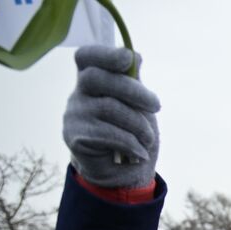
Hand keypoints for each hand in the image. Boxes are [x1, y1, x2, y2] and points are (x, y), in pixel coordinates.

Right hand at [62, 46, 159, 188]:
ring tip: (148, 139)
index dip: (105, 54)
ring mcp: (73, 115)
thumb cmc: (131, 134)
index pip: (86, 57)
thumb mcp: (138, 106)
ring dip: (138, 124)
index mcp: (92, 80)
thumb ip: (133, 81)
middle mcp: (78, 94)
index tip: (128, 58)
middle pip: (99, 79)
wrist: (124, 175)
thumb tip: (136, 55)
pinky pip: (109, 134)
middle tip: (157, 106)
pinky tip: (140, 152)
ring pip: (109, 107)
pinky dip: (132, 143)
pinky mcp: (75, 137)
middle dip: (134, 91)